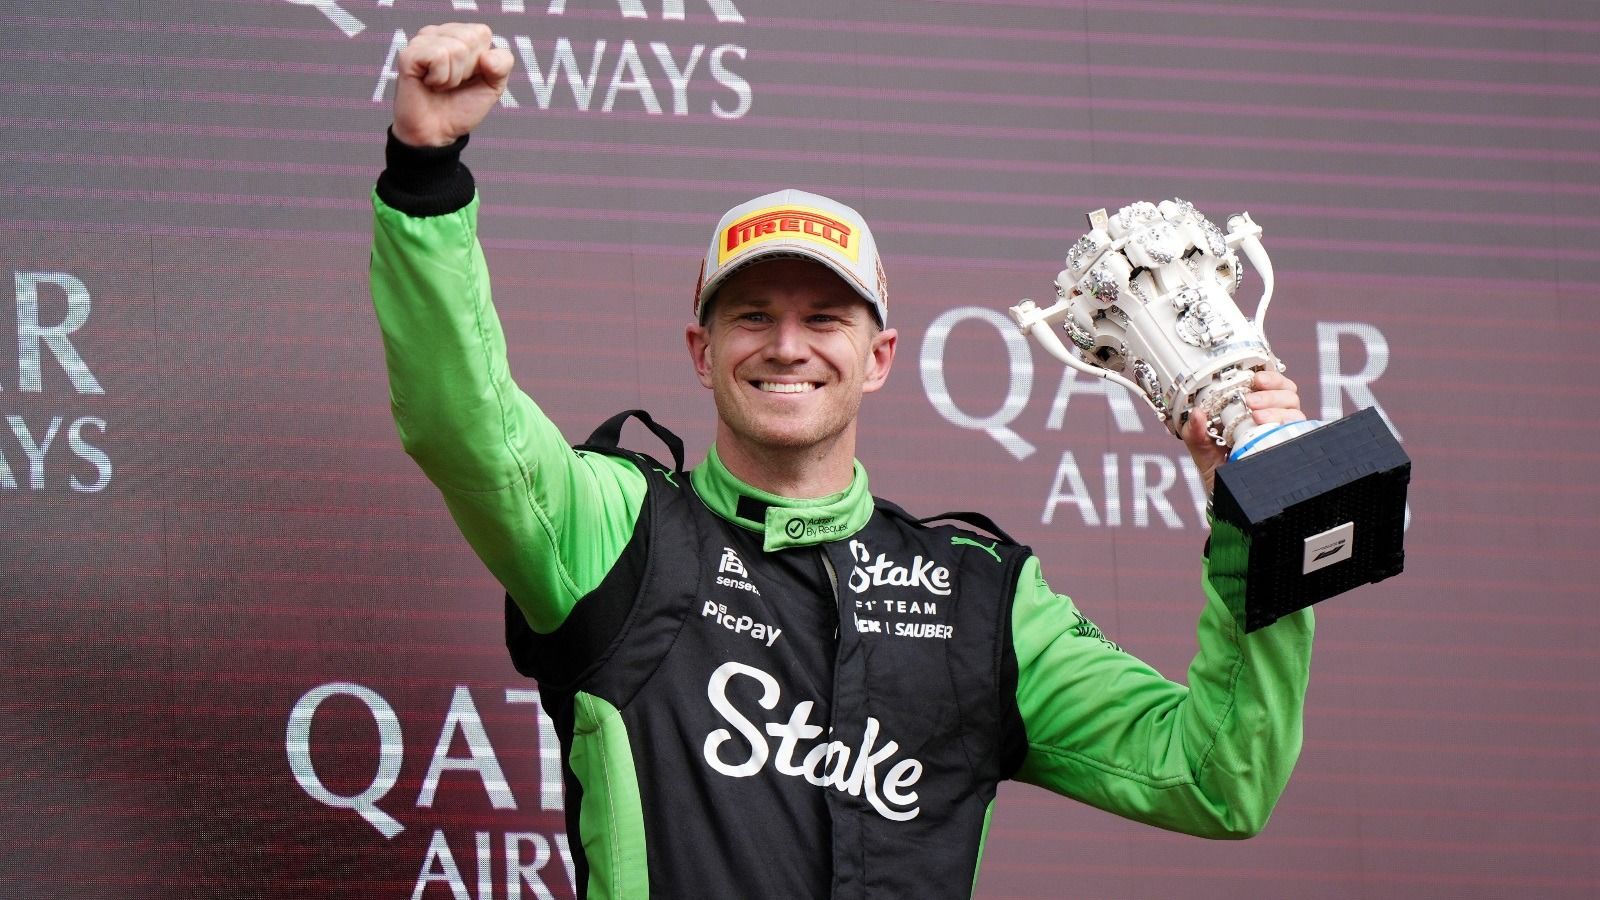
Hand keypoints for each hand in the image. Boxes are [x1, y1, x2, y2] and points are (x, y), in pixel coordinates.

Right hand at [392, 23, 513, 147]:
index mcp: (459, 35)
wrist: (438, 132)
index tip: (469, 77)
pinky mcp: (409, 54)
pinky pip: (438, 56)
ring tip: (440, 85)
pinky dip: (440, 78)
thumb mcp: (493, 86)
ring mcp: (421, 41)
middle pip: (470, 38)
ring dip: (453, 77)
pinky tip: (429, 83)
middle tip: (453, 82)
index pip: (482, 33)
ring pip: (456, 48)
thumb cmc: (462, 107)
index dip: (482, 61)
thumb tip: (488, 56)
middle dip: (468, 69)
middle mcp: (439, 33)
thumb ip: (503, 65)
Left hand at [1183, 370, 1304, 497]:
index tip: (1256, 379)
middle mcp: (1273, 419)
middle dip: (1271, 394)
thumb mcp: (1201, 448)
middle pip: (1288, 394)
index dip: (1269, 377)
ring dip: (1278, 409)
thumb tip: (1196, 413)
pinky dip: (1291, 427)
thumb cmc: (1217, 469)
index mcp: (1253, 410)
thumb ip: (1195, 431)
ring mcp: (1283, 433)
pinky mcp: (1290, 447)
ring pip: (1296, 411)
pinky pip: (1301, 433)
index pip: (1271, 385)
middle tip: (1251, 402)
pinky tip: (1277, 430)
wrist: (1226, 498)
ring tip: (1258, 417)